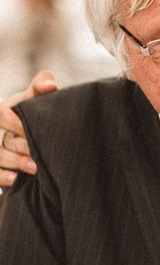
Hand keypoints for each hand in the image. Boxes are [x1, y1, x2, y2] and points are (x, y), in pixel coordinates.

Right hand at [0, 70, 57, 185]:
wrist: (30, 134)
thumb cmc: (31, 112)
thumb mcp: (32, 99)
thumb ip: (40, 88)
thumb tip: (50, 85)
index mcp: (2, 111)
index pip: (0, 114)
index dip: (13, 122)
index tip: (27, 127)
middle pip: (3, 139)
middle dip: (19, 144)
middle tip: (36, 150)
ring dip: (14, 161)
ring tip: (34, 167)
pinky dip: (1, 176)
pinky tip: (14, 179)